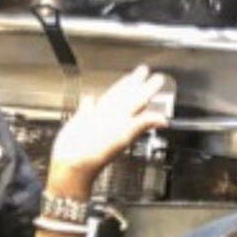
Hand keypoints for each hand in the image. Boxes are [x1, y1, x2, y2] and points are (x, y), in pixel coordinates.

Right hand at [48, 65, 166, 196]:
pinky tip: (91, 97)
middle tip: (144, 71)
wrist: (73, 165)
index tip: (155, 77)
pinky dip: (89, 102)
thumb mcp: (122, 135)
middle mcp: (112, 118)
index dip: (145, 88)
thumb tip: (163, 120)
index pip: (136, 99)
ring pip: (110, 101)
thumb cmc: (95, 154)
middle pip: (125, 97)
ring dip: (118, 90)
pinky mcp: (81, 122)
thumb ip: (141, 124)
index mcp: (122, 119)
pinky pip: (88, 108)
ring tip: (126, 80)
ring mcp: (96, 120)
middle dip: (135, 84)